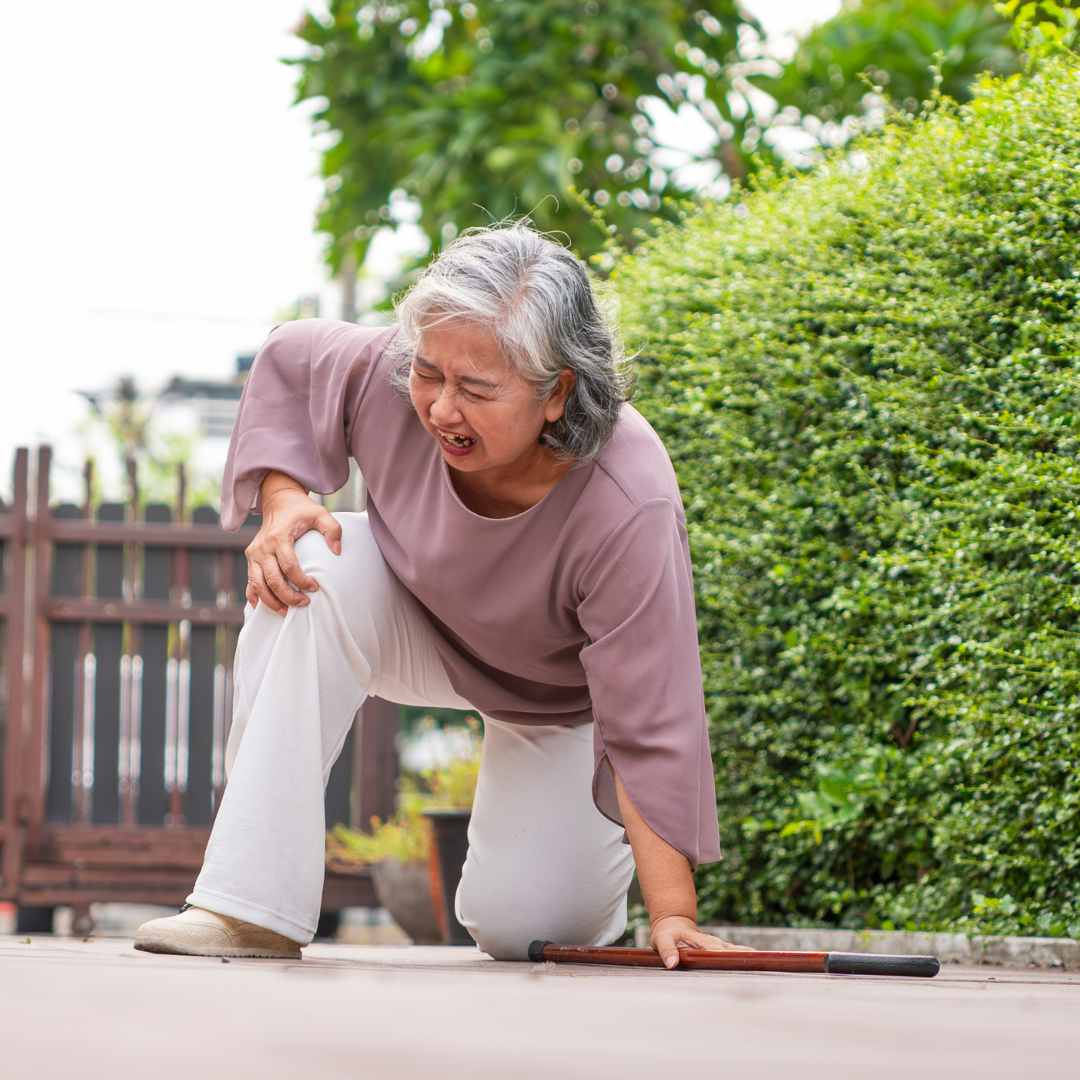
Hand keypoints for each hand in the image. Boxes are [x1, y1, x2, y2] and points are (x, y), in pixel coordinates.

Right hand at [243, 486, 342, 614]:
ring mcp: (254, 554)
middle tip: (304, 603)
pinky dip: (254, 596)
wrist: (279, 501)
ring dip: (271, 601)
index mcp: (278, 537)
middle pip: (272, 579)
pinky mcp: (251, 559)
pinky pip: (249, 582)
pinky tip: (262, 607)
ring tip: (286, 612)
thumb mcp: (320, 514)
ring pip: (257, 584)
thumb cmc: (302, 510)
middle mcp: (262, 547)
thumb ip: (332, 530)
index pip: (289, 565)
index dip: (301, 580)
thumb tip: (337, 552)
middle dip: (287, 595)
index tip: (315, 587)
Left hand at [650, 915, 754, 969]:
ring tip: (768, 971)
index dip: (731, 958)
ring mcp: (719, 946)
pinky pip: (737, 953)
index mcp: (703, 942)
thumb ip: (667, 951)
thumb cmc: (667, 934)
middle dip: (748, 961)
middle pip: (734, 953)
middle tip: (763, 975)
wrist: (673, 923)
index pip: (719, 952)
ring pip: (739, 952)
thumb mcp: (662, 940)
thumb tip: (672, 964)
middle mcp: (715, 944)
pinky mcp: (721, 949)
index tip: (743, 965)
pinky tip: (761, 967)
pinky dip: (748, 958)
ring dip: (751, 960)